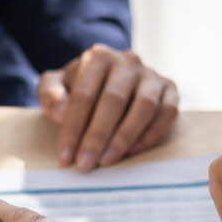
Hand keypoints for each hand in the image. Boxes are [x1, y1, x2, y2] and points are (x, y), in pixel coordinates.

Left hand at [39, 44, 178, 171]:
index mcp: (99, 57)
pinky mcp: (170, 90)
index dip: (73, 128)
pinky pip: (166, 114)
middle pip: (113, 101)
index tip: (66, 157)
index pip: (84, 94)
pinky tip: (132, 152)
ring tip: (108, 161)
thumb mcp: (57, 86)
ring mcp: (152, 75)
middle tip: (86, 164)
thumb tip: (61, 114)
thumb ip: (50, 95)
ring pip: (143, 107)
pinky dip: (150, 135)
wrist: (112, 81)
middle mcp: (128, 61)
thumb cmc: (81, 87)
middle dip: (97, 137)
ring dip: (124, 138)